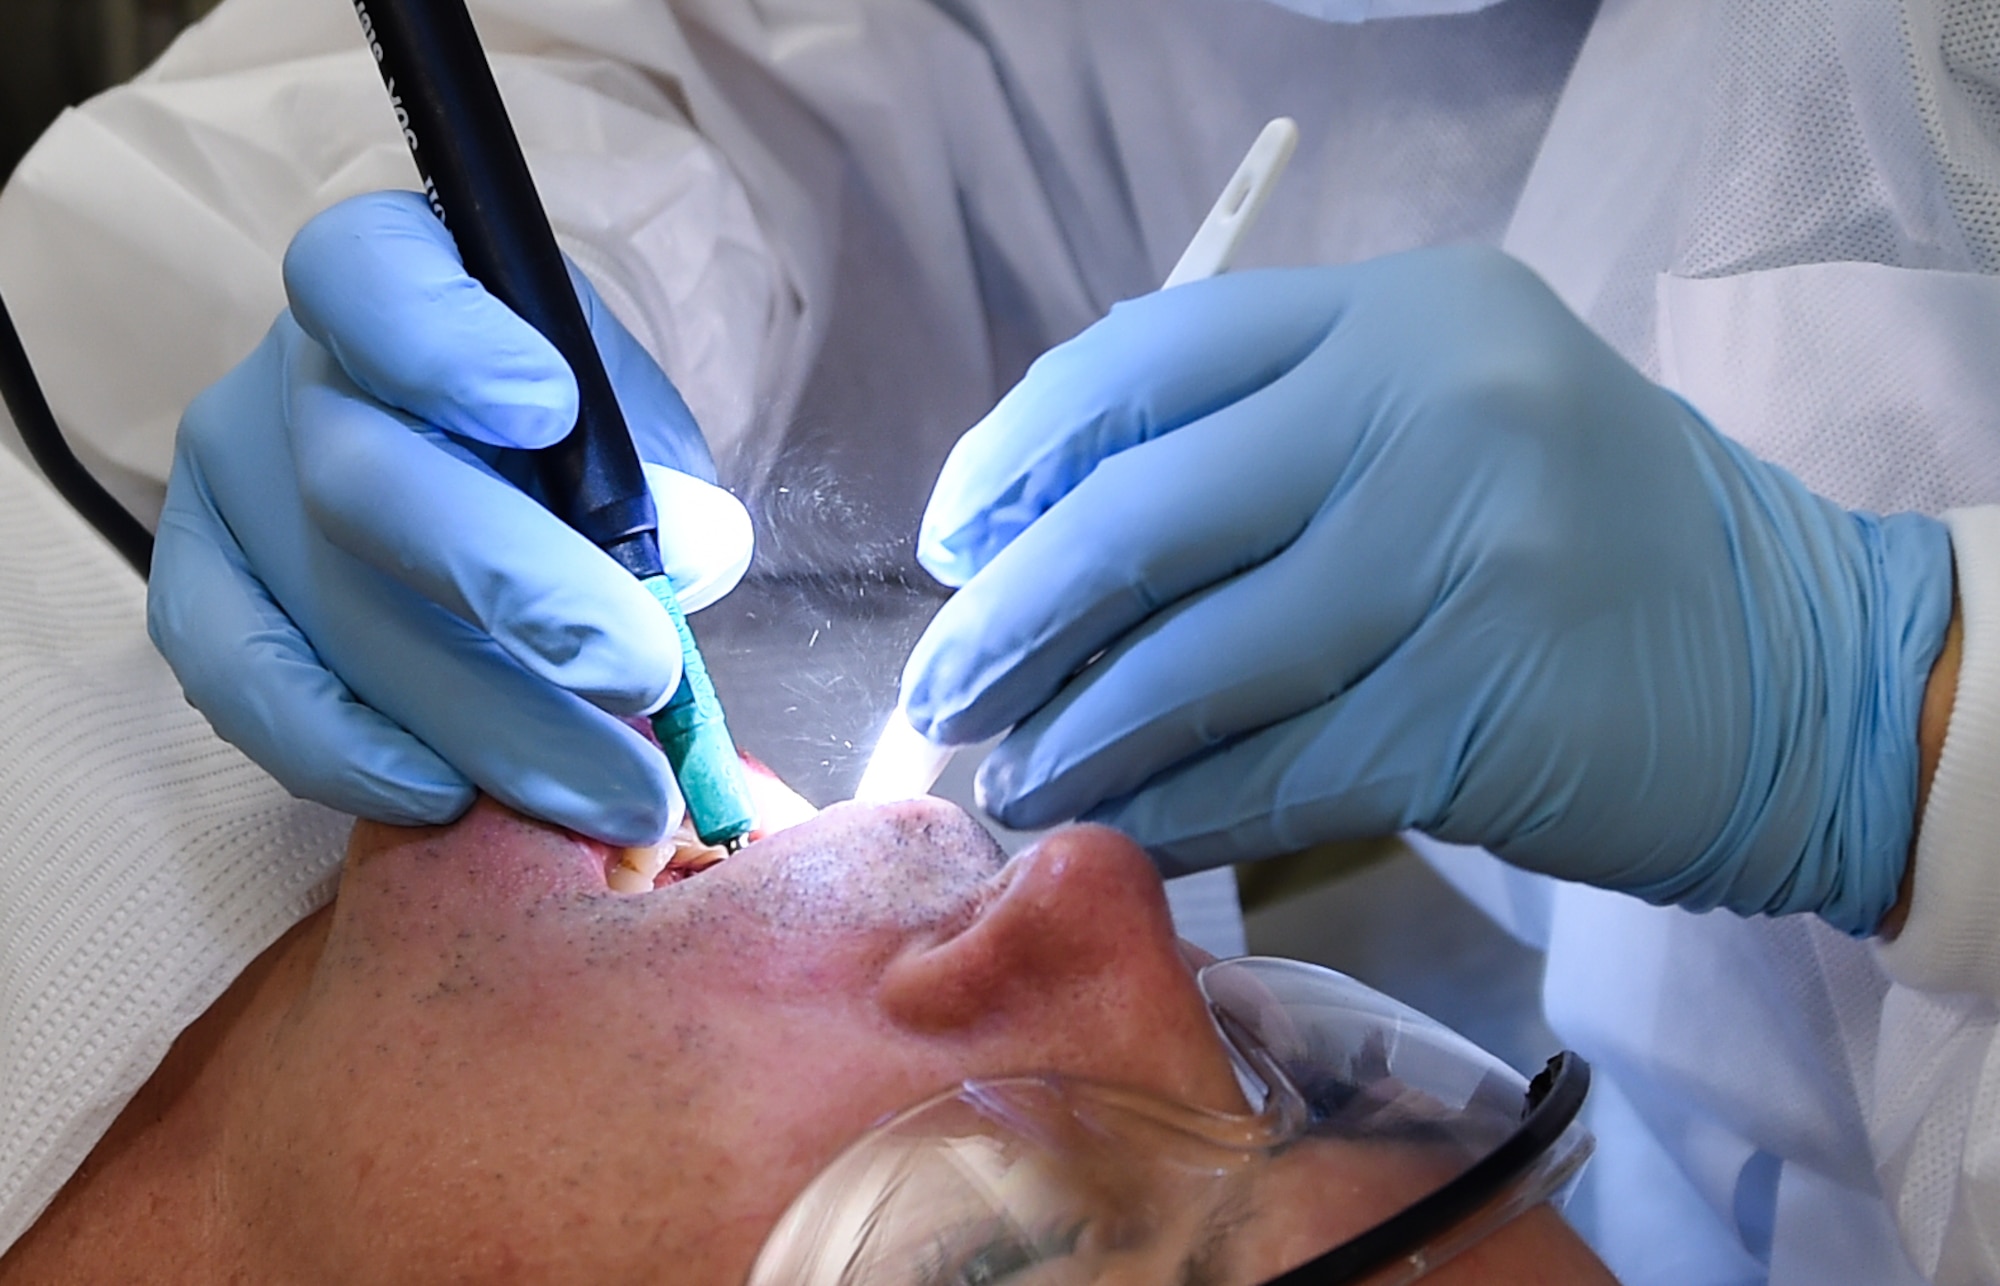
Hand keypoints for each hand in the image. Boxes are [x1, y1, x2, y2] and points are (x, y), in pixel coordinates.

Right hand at [149, 191, 751, 844]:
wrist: (476, 469)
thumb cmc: (563, 430)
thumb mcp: (629, 419)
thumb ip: (661, 472)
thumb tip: (685, 553)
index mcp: (391, 275)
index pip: (375, 276)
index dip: (445, 343)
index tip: (548, 410)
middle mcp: (291, 373)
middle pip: (368, 481)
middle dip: (519, 594)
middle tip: (642, 680)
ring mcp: (229, 483)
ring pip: (330, 609)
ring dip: (480, 719)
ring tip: (607, 793)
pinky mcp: (200, 590)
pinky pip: (245, 686)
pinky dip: (348, 753)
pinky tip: (447, 795)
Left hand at [903, 246, 1953, 933]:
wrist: (1801, 665)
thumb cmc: (1587, 534)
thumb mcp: (1442, 416)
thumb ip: (1265, 442)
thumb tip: (1033, 544)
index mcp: (1399, 314)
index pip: (1141, 358)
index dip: (1014, 457)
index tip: (952, 542)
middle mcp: (1426, 410)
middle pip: (1136, 519)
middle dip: (1008, 625)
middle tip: (946, 694)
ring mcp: (1456, 562)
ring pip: (1188, 669)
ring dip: (1075, 743)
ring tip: (1015, 785)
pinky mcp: (1473, 719)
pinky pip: (1267, 776)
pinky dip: (1177, 812)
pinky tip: (1128, 829)